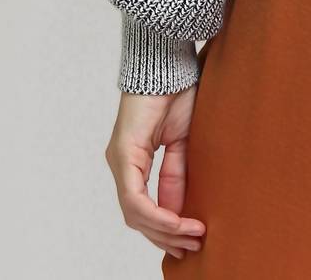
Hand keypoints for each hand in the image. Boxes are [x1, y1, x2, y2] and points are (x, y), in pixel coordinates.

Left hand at [105, 89, 205, 259]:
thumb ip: (177, 175)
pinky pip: (135, 198)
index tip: (191, 238)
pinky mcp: (123, 155)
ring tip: (191, 236)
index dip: (166, 227)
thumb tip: (180, 210)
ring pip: (134, 213)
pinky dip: (158, 214)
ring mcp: (119, 161)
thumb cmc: (176, 93)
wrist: (167, 63)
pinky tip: (178, 221)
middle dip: (165, 235)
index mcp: (133, 161)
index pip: (144, 207)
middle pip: (137, 217)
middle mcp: (120, 165)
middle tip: (192, 246)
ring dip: (164, 229)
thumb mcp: (182, 143)